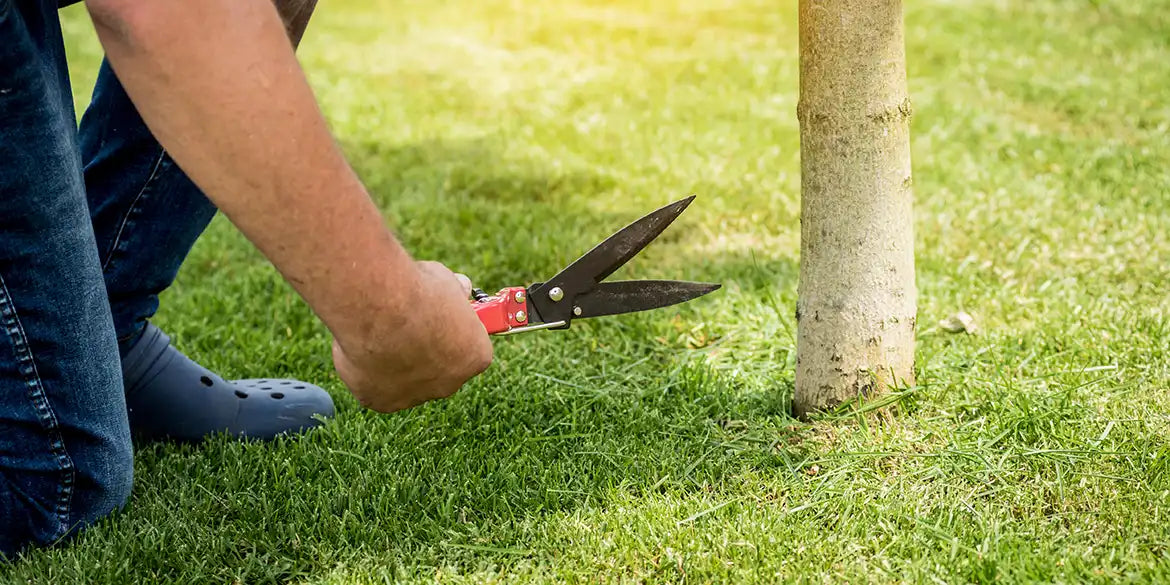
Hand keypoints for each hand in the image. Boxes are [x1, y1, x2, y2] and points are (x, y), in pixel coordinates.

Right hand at [331, 261, 493, 412]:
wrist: (382, 308)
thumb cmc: (418, 291)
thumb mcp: (447, 282)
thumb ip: (453, 292)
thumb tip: (458, 287)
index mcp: (474, 357)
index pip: (468, 348)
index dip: (452, 331)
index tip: (438, 317)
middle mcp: (450, 384)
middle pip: (438, 369)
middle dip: (424, 350)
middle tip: (405, 325)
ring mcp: (415, 396)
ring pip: (405, 380)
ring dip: (394, 361)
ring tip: (378, 331)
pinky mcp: (381, 402)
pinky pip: (374, 386)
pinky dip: (366, 368)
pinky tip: (360, 345)